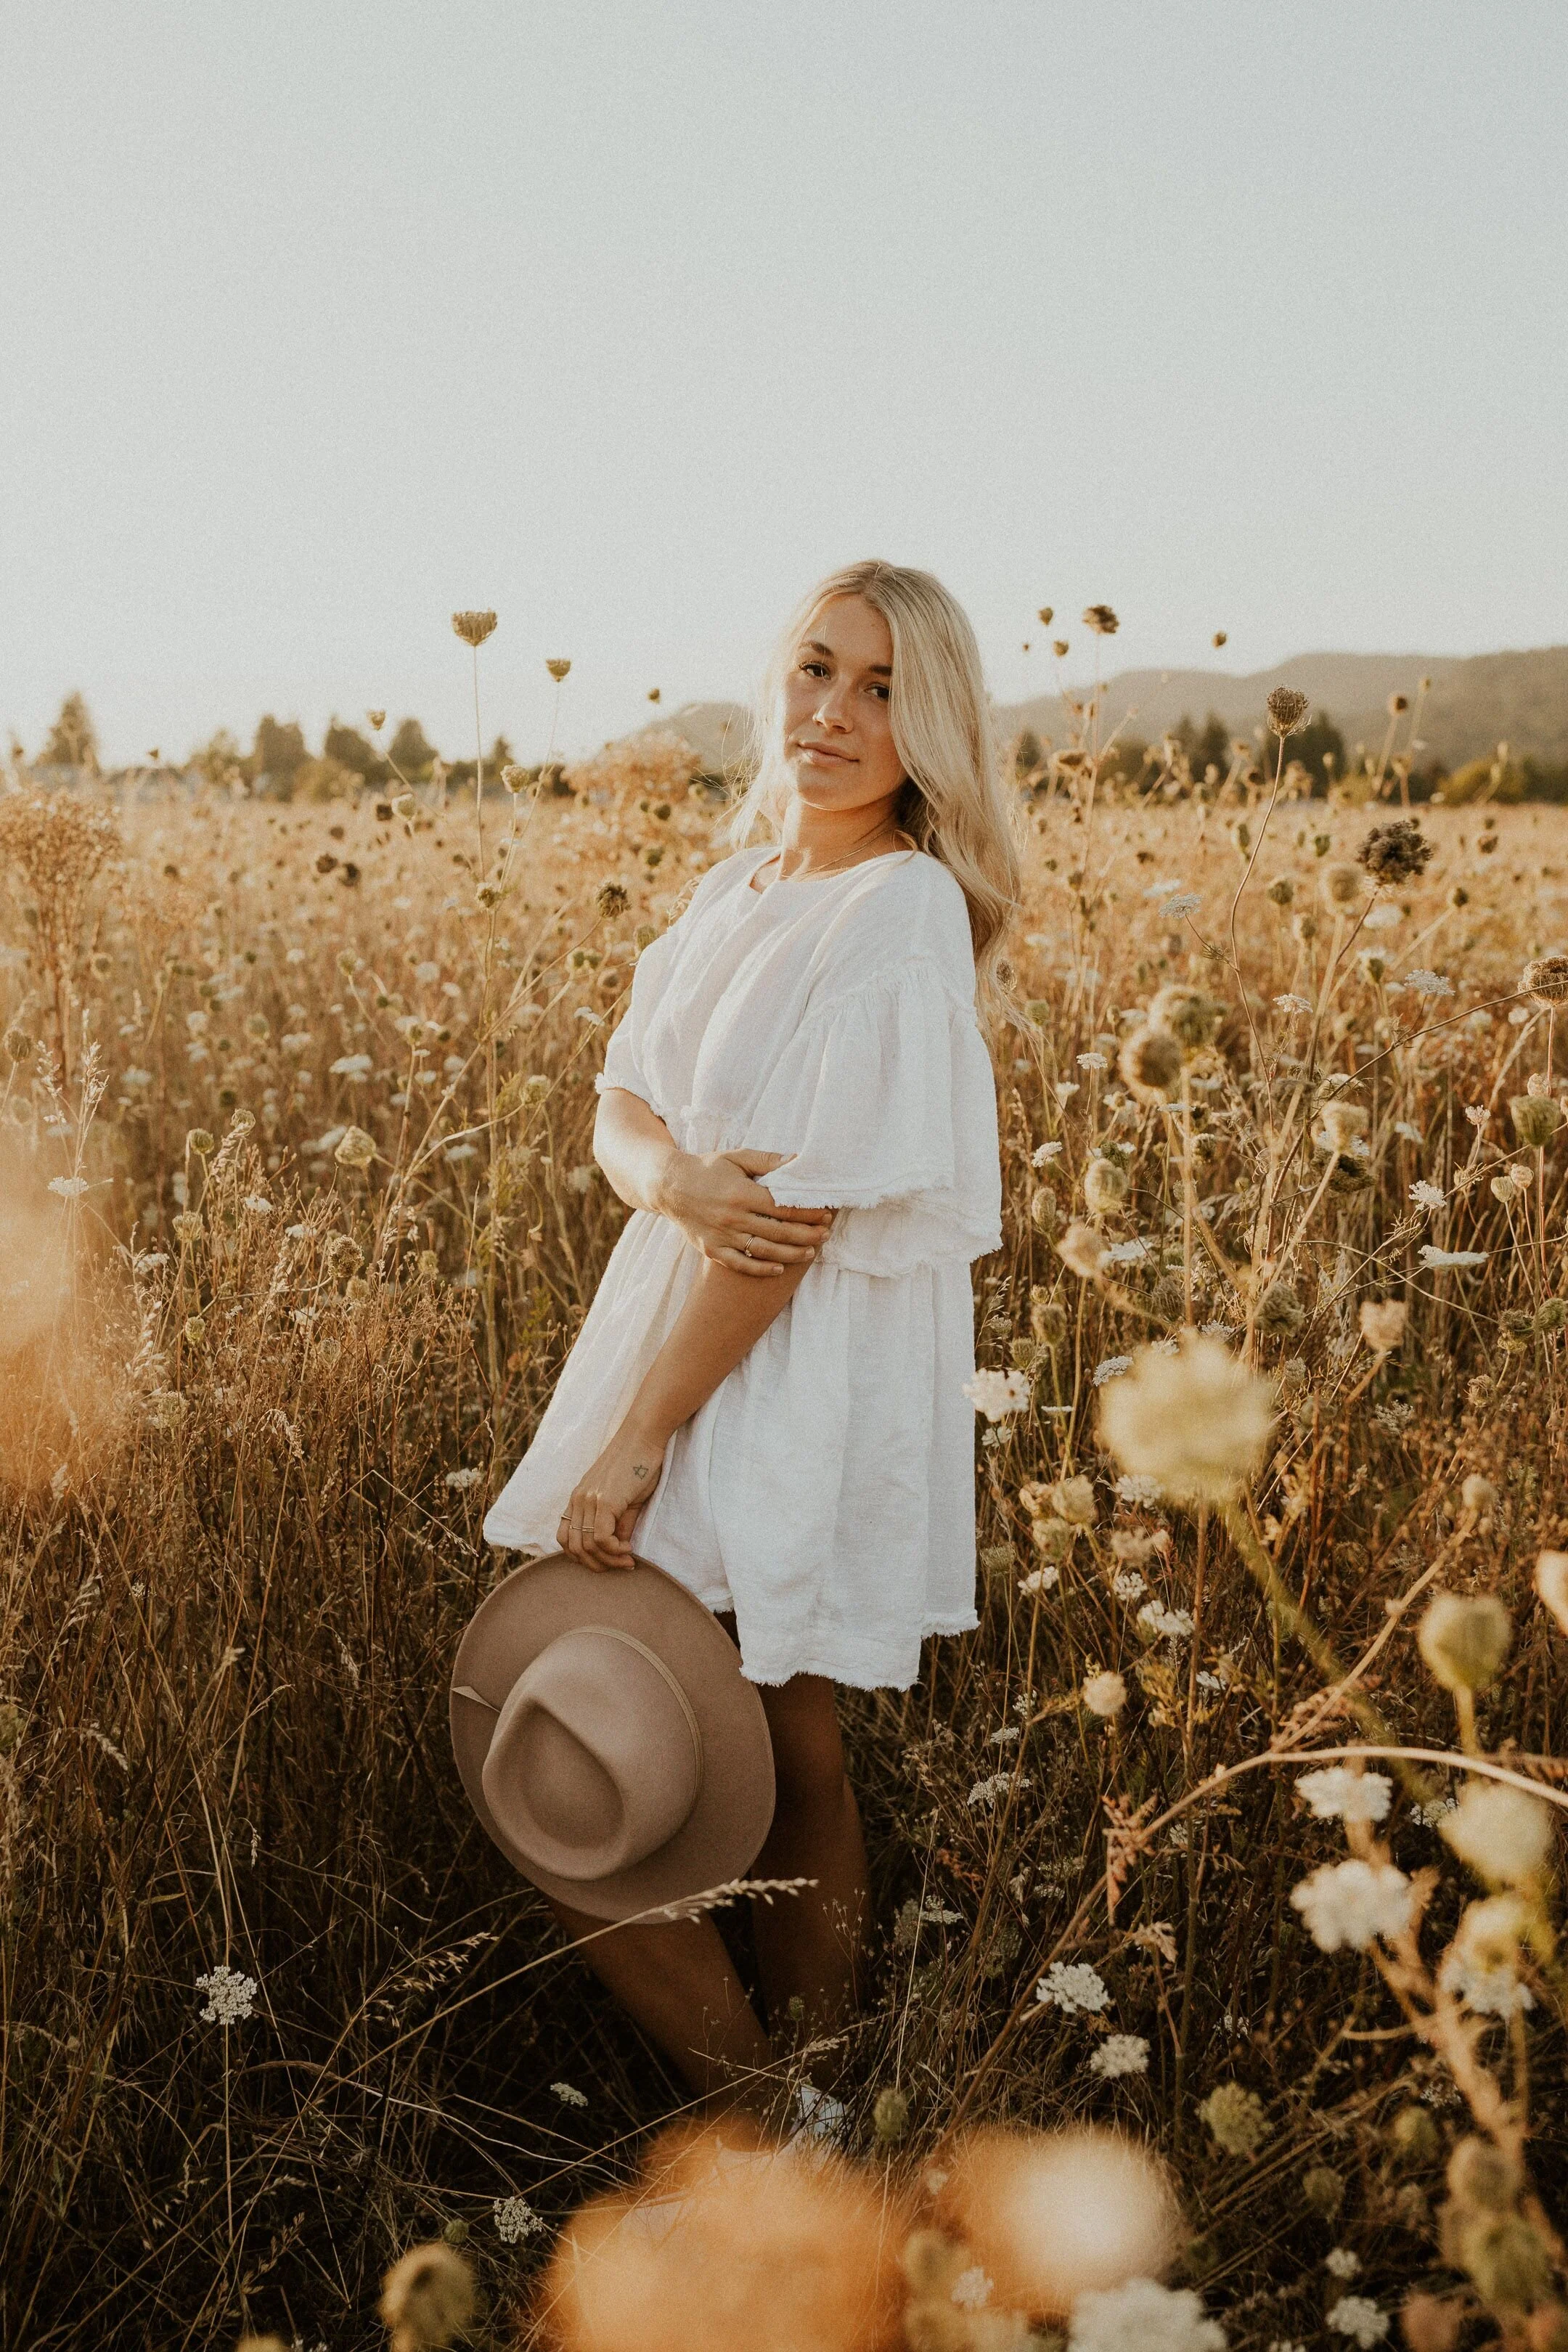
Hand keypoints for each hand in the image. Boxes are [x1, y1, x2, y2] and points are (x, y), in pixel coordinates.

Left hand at [557, 1423, 666, 1570]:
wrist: (643, 1436)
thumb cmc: (638, 1463)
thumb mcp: (625, 1498)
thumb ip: (619, 1523)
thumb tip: (619, 1547)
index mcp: (578, 1499)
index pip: (565, 1539)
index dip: (583, 1557)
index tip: (607, 1560)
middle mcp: (578, 1500)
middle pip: (573, 1548)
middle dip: (597, 1565)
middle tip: (620, 1565)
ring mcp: (589, 1500)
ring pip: (586, 1546)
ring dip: (608, 1560)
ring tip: (627, 1559)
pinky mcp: (604, 1500)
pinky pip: (601, 1538)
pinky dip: (614, 1550)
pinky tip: (628, 1548)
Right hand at [657, 1148, 834, 1276]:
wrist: (670, 1186)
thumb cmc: (707, 1169)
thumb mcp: (736, 1157)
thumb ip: (767, 1160)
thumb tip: (797, 1160)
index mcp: (742, 1193)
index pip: (784, 1206)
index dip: (808, 1212)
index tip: (826, 1213)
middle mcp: (733, 1217)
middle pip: (778, 1231)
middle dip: (807, 1234)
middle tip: (826, 1234)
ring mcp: (721, 1236)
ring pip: (763, 1250)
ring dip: (790, 1253)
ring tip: (811, 1252)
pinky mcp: (711, 1249)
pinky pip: (739, 1264)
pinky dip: (760, 1269)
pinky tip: (778, 1269)